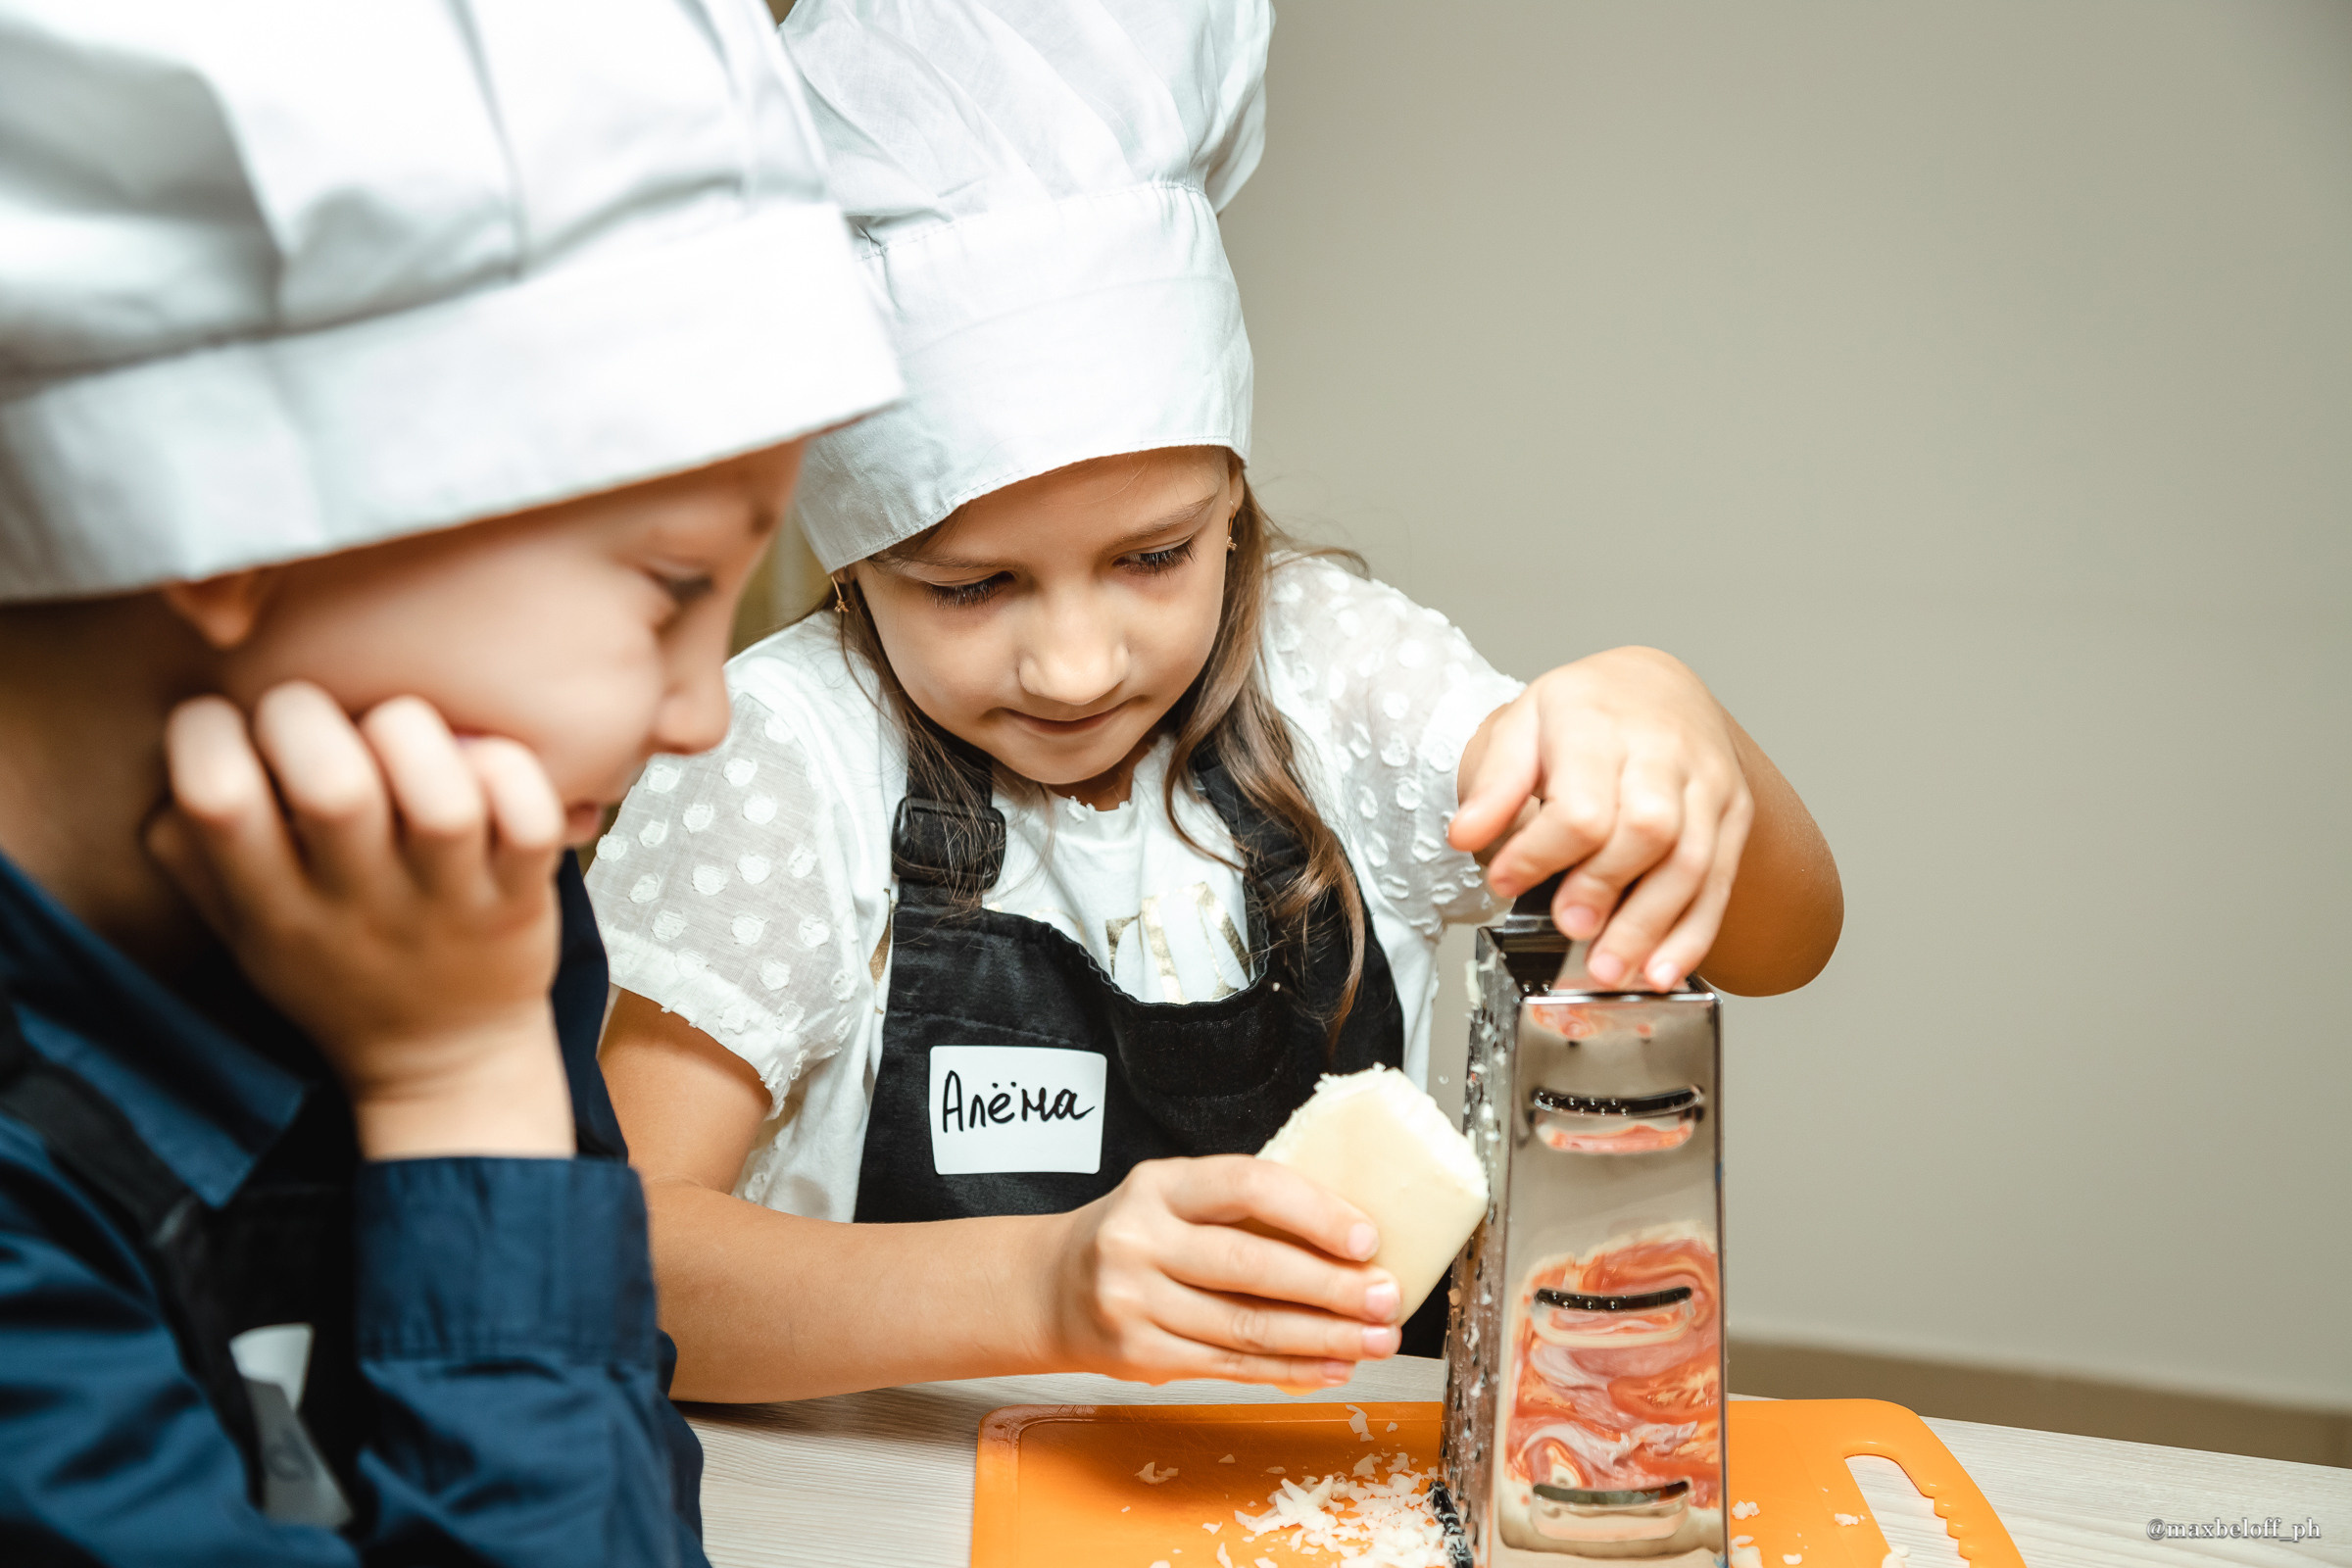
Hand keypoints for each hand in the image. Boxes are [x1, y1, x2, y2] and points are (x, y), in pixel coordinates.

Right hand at [146, 682, 574, 1158]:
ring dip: (413, 738)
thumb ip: (193, 850)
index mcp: (274, 911)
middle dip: (310, 717)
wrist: (445, 1063)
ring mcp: (449, 903)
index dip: (207, 733)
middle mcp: (360, 907)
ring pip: (440, 797)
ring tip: (399, 739)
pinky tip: (478, 765)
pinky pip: (528, 820)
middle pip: (333, 785)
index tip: (225, 724)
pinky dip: (507, 770)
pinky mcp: (521, 896)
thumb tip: (183, 748)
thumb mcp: (241, 931)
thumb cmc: (335, 971)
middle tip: (317, 721)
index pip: (215, 802)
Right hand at [1041, 1156, 1402, 1386]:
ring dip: (1323, 1338)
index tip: (1366, 1238)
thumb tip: (1345, 1239)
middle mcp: (1139, 1240)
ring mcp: (1134, 1301)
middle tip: (1385, 1299)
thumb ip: (1241, 1209)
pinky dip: (1288, 1369)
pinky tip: (1329, 1366)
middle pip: (1252, 1267)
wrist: (1049, 1287)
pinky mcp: (1138, 1354)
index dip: (1313, 1211)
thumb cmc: (1134, 1236)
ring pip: (1247, 1327)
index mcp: (1159, 1186)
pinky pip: (1229, 1365)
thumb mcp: (1173, 1198)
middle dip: (1331, 1288)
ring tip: (1373, 1340)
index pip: (1247, 1186)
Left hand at [1450, 647, 1754, 991]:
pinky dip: (1692, 935)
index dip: (1540, 851)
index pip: (1581, 801)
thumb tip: (1465, 836)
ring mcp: (1709, 783)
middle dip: (1606, 888)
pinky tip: (1661, 971)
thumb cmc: (1585, 713)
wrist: (1658, 687)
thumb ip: (1494, 784)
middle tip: (1569, 929)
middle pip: (1648, 830)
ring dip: (1651, 927)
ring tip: (1609, 970)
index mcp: (1601, 723)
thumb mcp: (1523, 725)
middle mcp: (1665, 751)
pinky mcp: (1734, 813)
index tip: (1504, 881)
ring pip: (1692, 863)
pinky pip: (1721, 882)